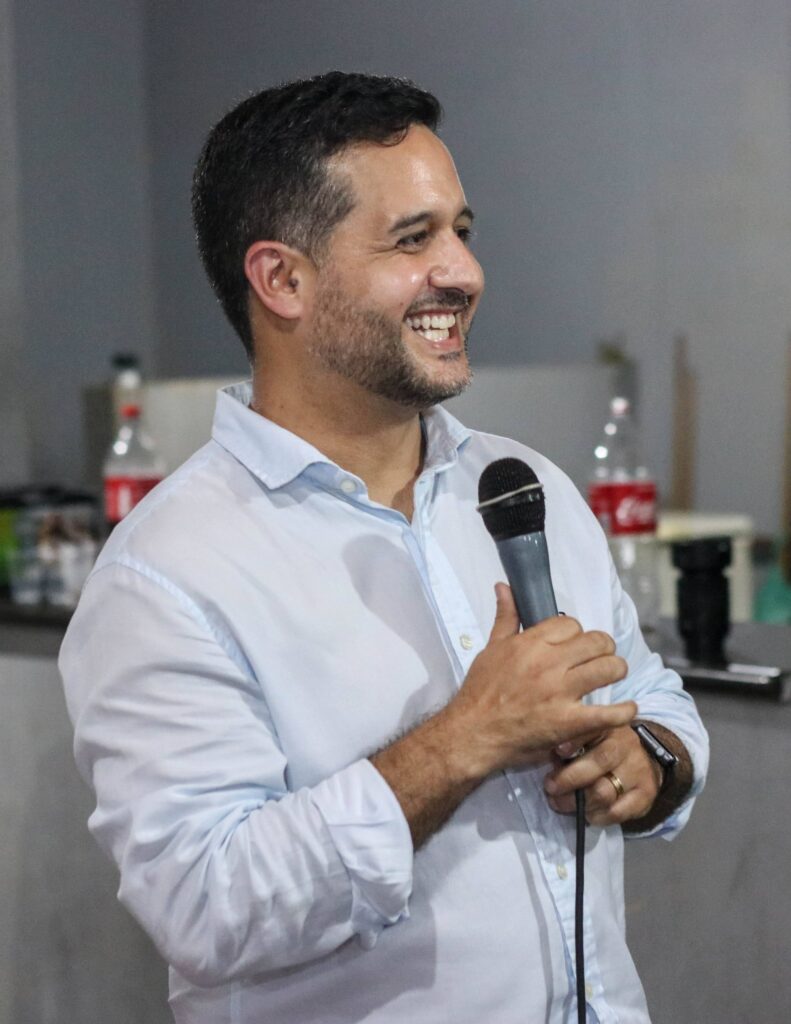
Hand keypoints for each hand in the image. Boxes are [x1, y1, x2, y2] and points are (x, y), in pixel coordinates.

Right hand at [442, 583, 636, 779]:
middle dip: (603, 647)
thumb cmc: (479, 692)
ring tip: (612, 675)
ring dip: (616, 670)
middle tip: (600, 657)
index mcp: (530, 643)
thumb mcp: (490, 649)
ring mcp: (560, 693)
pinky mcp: (569, 722)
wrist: (472, 733)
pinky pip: (610, 713)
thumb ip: (505, 617)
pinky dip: (625, 710)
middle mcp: (548, 664)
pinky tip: (627, 708)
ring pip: (609, 668)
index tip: (574, 645)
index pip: (571, 624)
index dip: (576, 633)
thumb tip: (504, 587)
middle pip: (597, 642)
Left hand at [543, 724, 661, 826]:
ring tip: (560, 803)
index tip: (558, 751)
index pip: (591, 729)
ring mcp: (639, 769)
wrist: (641, 760)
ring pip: (604, 792)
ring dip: (577, 803)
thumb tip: (552, 752)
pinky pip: (617, 812)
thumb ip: (570, 741)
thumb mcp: (586, 736)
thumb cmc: (601, 747)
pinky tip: (587, 814)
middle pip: (598, 763)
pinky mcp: (646, 794)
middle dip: (568, 780)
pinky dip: (597, 816)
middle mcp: (626, 744)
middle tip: (550, 788)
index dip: (574, 740)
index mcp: (608, 725)